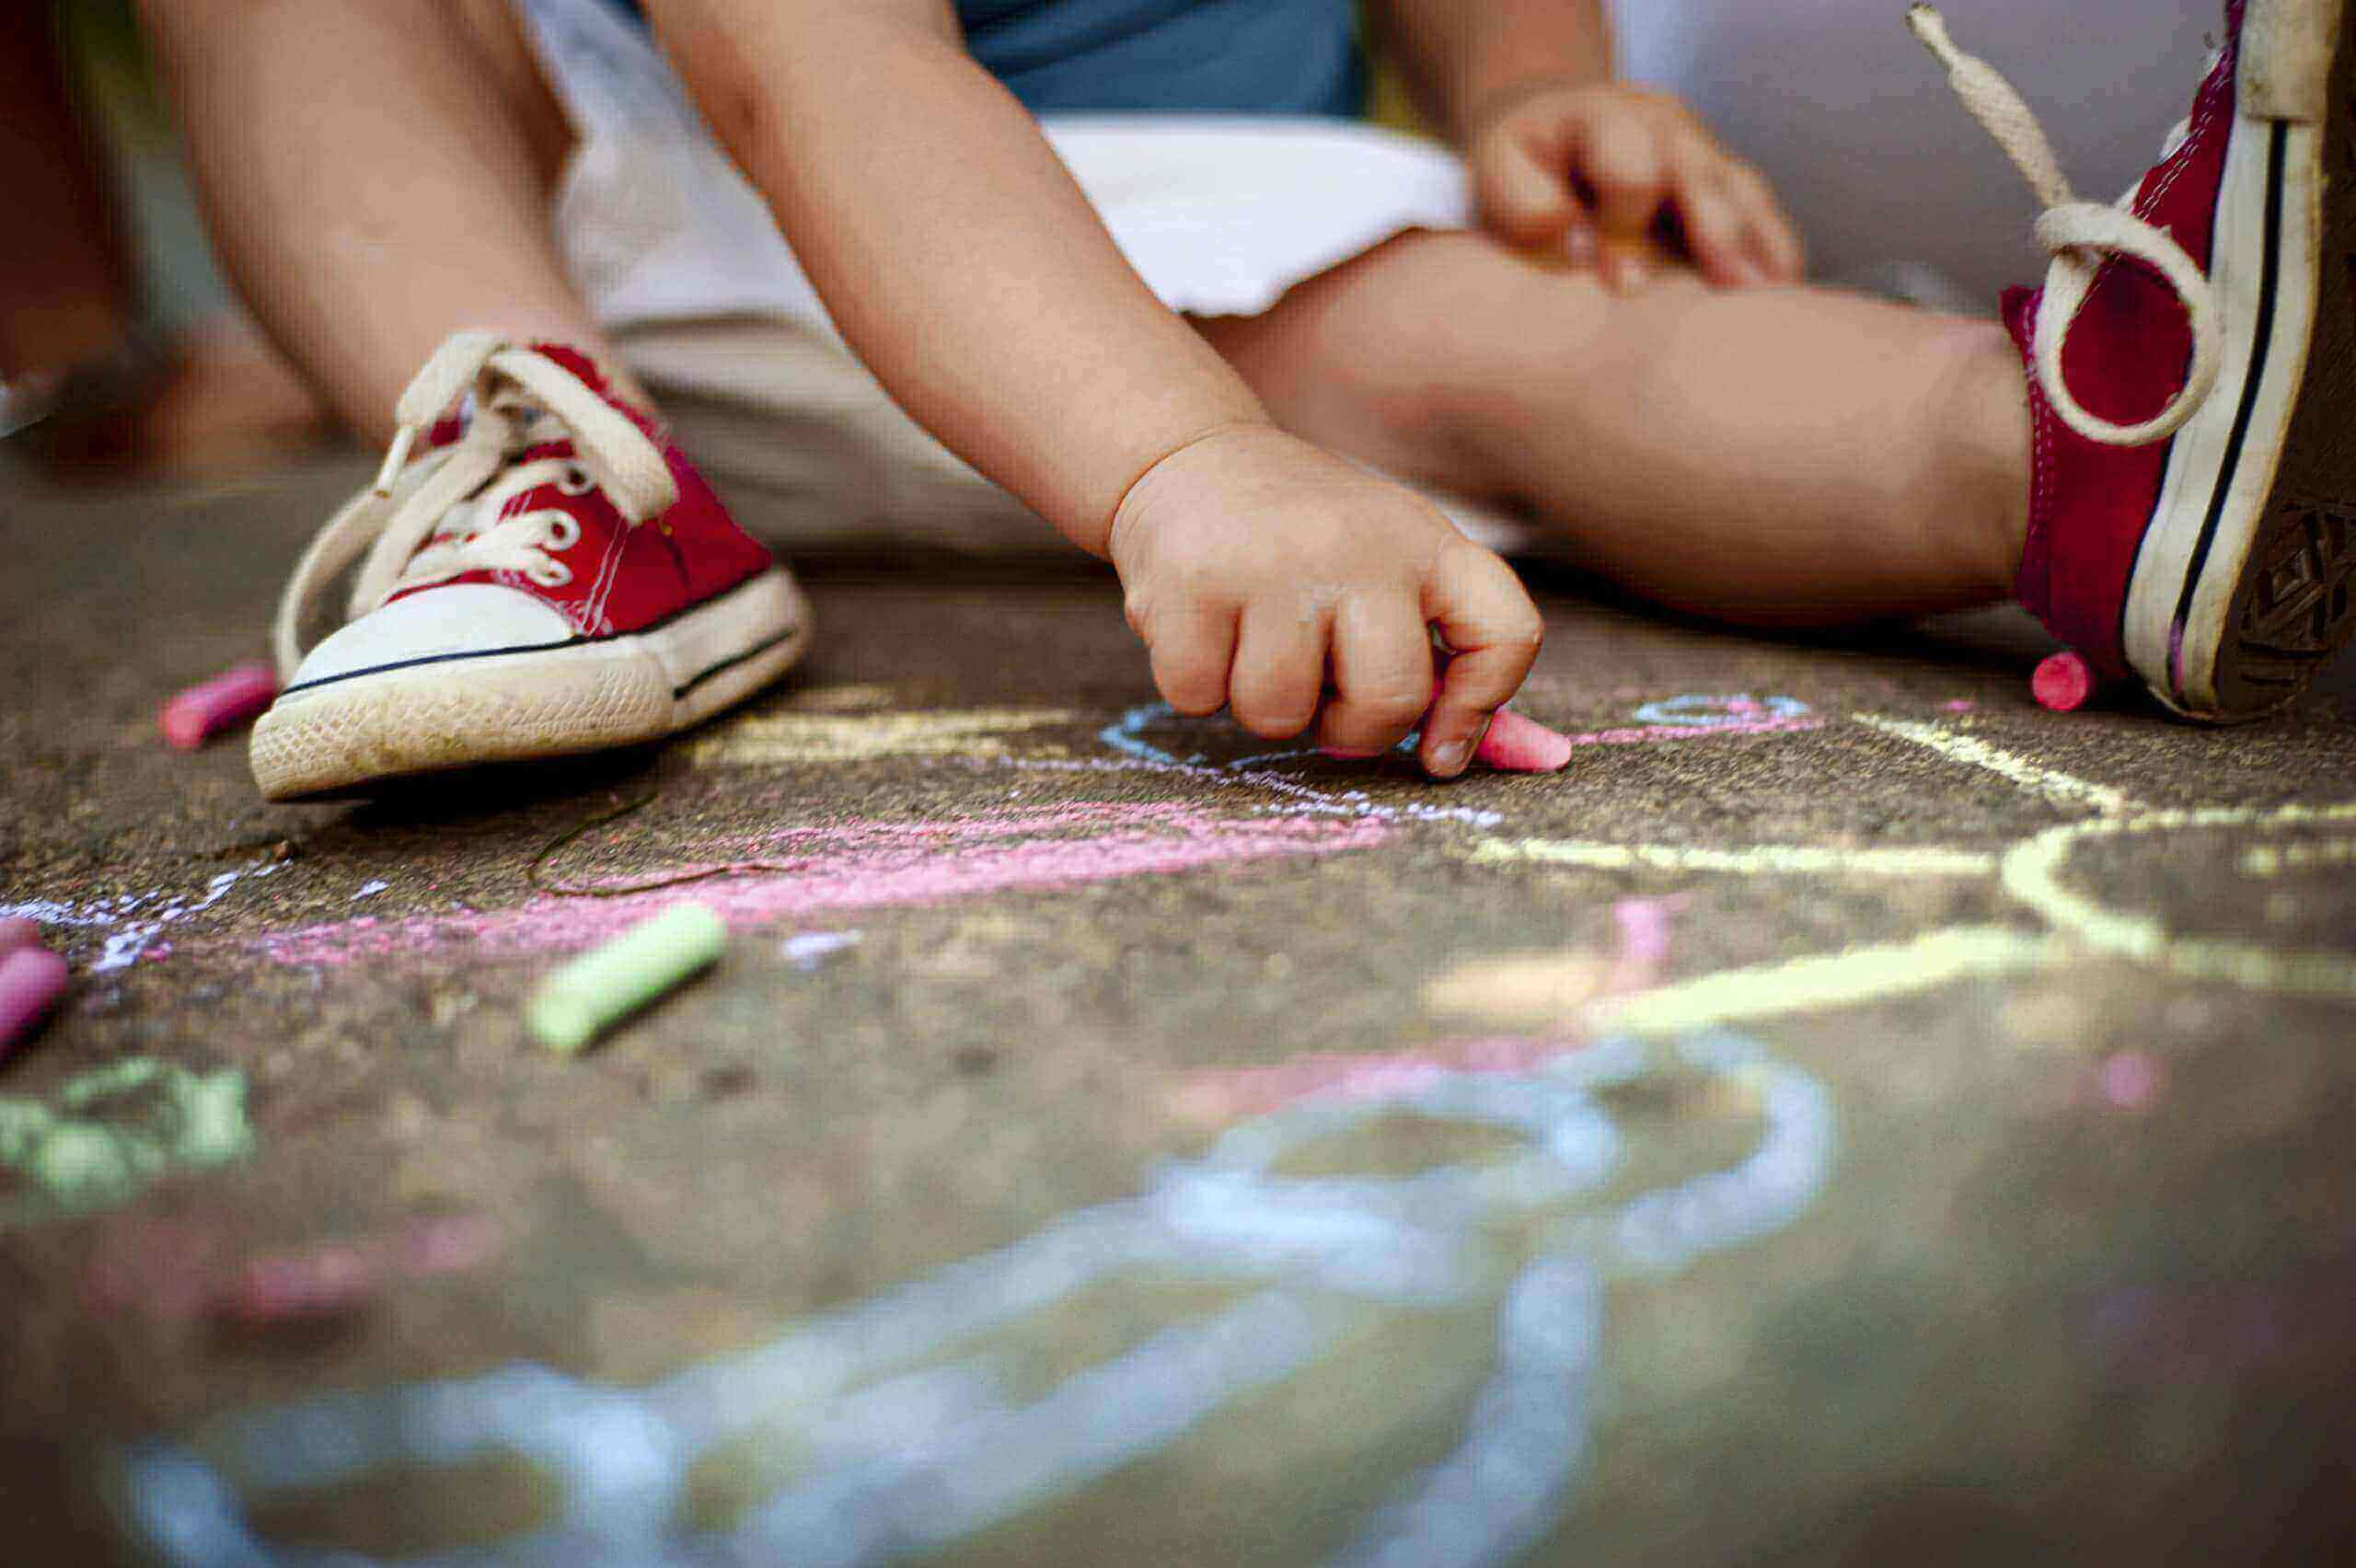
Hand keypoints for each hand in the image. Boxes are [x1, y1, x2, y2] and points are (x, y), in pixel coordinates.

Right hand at [1107, 424, 1543, 777]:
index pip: (1507, 633)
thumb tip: (1454, 762)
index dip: (1483, 707)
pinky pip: (1197, 696)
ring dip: (1259, 704)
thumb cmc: (1301, 542)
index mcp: (1426, 544)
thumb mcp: (1383, 570)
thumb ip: (1430, 657)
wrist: (1188, 456)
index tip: (1439, 749)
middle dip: (1349, 728)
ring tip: (1251, 643)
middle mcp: (1360, 546)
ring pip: (1279, 714)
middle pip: (1391, 700)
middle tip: (1319, 692)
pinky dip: (1194, 682)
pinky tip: (1202, 626)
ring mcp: (1274, 561)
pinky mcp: (1193, 580)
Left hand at [1468, 80, 1803, 292]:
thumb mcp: (1500, 174)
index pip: (1631, 167)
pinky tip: (1782, 291)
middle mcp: (1663, 127)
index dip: (1625, 224)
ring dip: (1757, 246)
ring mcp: (1701, 153)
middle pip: (1700, 175)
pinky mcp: (1724, 185)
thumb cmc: (1523, 171)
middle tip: (1729, 289)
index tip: (1614, 279)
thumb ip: (1526, 205)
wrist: (1550, 138)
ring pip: (1742, 192)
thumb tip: (1579, 245)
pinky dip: (1773, 251)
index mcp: (1602, 118)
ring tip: (1772, 298)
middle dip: (1715, 232)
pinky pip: (1760, 213)